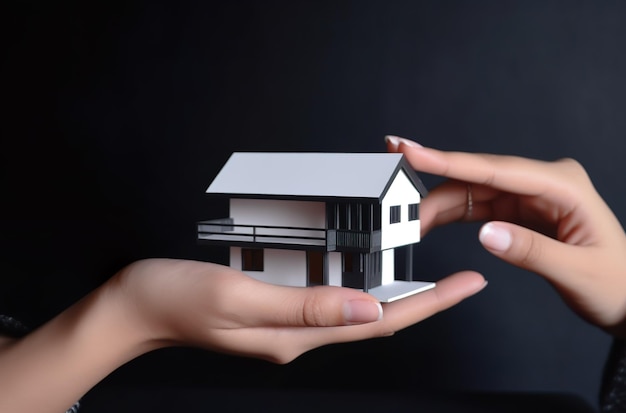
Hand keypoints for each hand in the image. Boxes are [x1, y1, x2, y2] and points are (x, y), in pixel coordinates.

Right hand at [112, 258, 484, 362]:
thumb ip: (305, 305)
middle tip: (462, 279)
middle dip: (424, 300)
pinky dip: (355, 282)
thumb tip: (369, 312)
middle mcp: (299, 333)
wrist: (136, 307)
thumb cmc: (178, 299)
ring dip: (394, 292)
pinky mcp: (275, 307)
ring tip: (426, 273)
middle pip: (376, 319)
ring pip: (355, 309)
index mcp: (297, 334)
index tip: (467, 286)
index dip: (429, 304)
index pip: (380, 323)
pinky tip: (363, 268)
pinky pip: (327, 297)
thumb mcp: (240, 296)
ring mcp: (287, 323)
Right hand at [386, 135, 625, 336]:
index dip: (448, 160)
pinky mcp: (518, 210)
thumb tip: (485, 234)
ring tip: (408, 222)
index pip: (496, 168)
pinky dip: (450, 216)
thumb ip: (530, 251)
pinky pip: (476, 207)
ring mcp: (528, 195)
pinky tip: (429, 222)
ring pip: (470, 192)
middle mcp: (543, 182)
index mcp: (563, 184)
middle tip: (396, 197)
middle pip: (475, 178)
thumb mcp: (578, 272)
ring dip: (438, 206)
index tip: (411, 151)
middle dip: (433, 188)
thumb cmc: (615, 284)